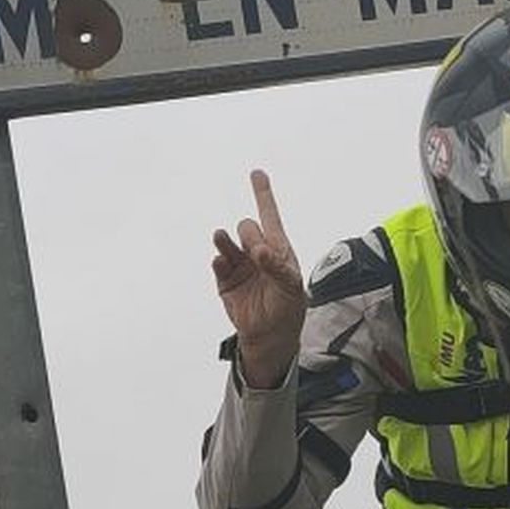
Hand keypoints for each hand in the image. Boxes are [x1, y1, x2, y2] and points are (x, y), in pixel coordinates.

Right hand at [212, 169, 305, 387]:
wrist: (271, 335)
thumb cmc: (287, 307)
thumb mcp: (290, 287)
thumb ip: (277, 266)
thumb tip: (258, 251)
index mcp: (277, 248)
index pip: (269, 216)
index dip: (263, 194)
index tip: (257, 173)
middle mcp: (256, 252)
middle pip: (247, 227)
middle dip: (250, 233)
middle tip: (257, 254)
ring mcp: (239, 265)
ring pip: (227, 242)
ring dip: (225, 240)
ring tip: (222, 239)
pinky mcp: (225, 280)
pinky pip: (219, 264)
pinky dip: (218, 260)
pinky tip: (220, 260)